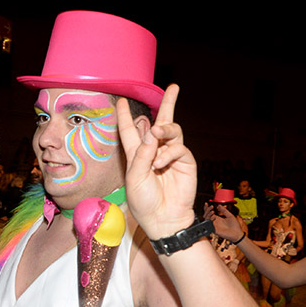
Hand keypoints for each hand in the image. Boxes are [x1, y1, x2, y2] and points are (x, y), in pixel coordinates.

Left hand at [117, 85, 196, 239]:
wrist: (162, 219)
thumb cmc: (143, 202)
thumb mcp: (134, 177)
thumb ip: (141, 153)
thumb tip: (153, 130)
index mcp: (137, 154)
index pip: (130, 130)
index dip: (125, 116)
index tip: (121, 100)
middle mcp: (154, 151)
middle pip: (161, 122)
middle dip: (168, 103)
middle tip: (173, 87)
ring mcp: (170, 155)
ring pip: (171, 130)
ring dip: (164, 129)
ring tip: (157, 134)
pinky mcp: (184, 162)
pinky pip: (178, 147)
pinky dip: (168, 153)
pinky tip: (160, 164)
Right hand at [203, 203, 243, 241]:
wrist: (237, 233)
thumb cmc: (235, 226)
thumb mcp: (230, 215)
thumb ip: (224, 210)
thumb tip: (219, 205)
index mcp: (218, 219)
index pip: (210, 213)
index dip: (207, 208)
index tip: (206, 203)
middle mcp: (215, 222)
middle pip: (206, 215)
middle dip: (207, 210)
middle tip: (211, 206)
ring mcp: (214, 226)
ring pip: (206, 219)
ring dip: (208, 214)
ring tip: (212, 211)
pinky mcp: (214, 230)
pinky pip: (209, 224)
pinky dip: (210, 220)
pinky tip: (214, 217)